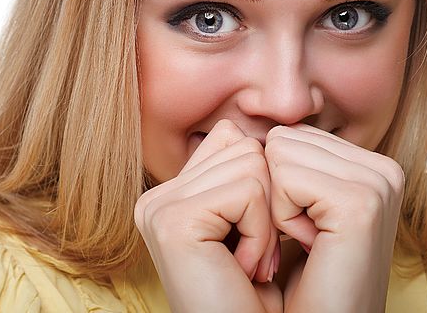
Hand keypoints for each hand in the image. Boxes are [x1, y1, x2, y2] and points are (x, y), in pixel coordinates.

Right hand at [134, 120, 281, 312]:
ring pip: (252, 163)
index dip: (266, 183)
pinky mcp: (172, 220)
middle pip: (245, 146)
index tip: (260, 237)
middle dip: (269, 202)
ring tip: (251, 263)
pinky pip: (247, 191)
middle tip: (258, 257)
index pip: (233, 137)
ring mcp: (158, 207)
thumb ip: (246, 172)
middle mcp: (157, 197)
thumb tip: (258, 130)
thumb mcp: (254, 222)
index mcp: (173, 194)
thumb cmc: (263, 297)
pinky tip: (243, 269)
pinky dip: (260, 233)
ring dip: (268, 221)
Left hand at [264, 124, 403, 312]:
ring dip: (277, 206)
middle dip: (277, 191)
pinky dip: (280, 219)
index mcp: (373, 165)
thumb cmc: (303, 283)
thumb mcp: (299, 210)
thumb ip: (291, 162)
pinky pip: (285, 179)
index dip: (277, 184)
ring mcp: (379, 183)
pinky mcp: (362, 203)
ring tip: (309, 243)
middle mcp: (384, 168)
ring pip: (280, 152)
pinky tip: (311, 247)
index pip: (291, 133)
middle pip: (284, 138)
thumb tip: (247, 124)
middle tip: (304, 239)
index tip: (303, 230)